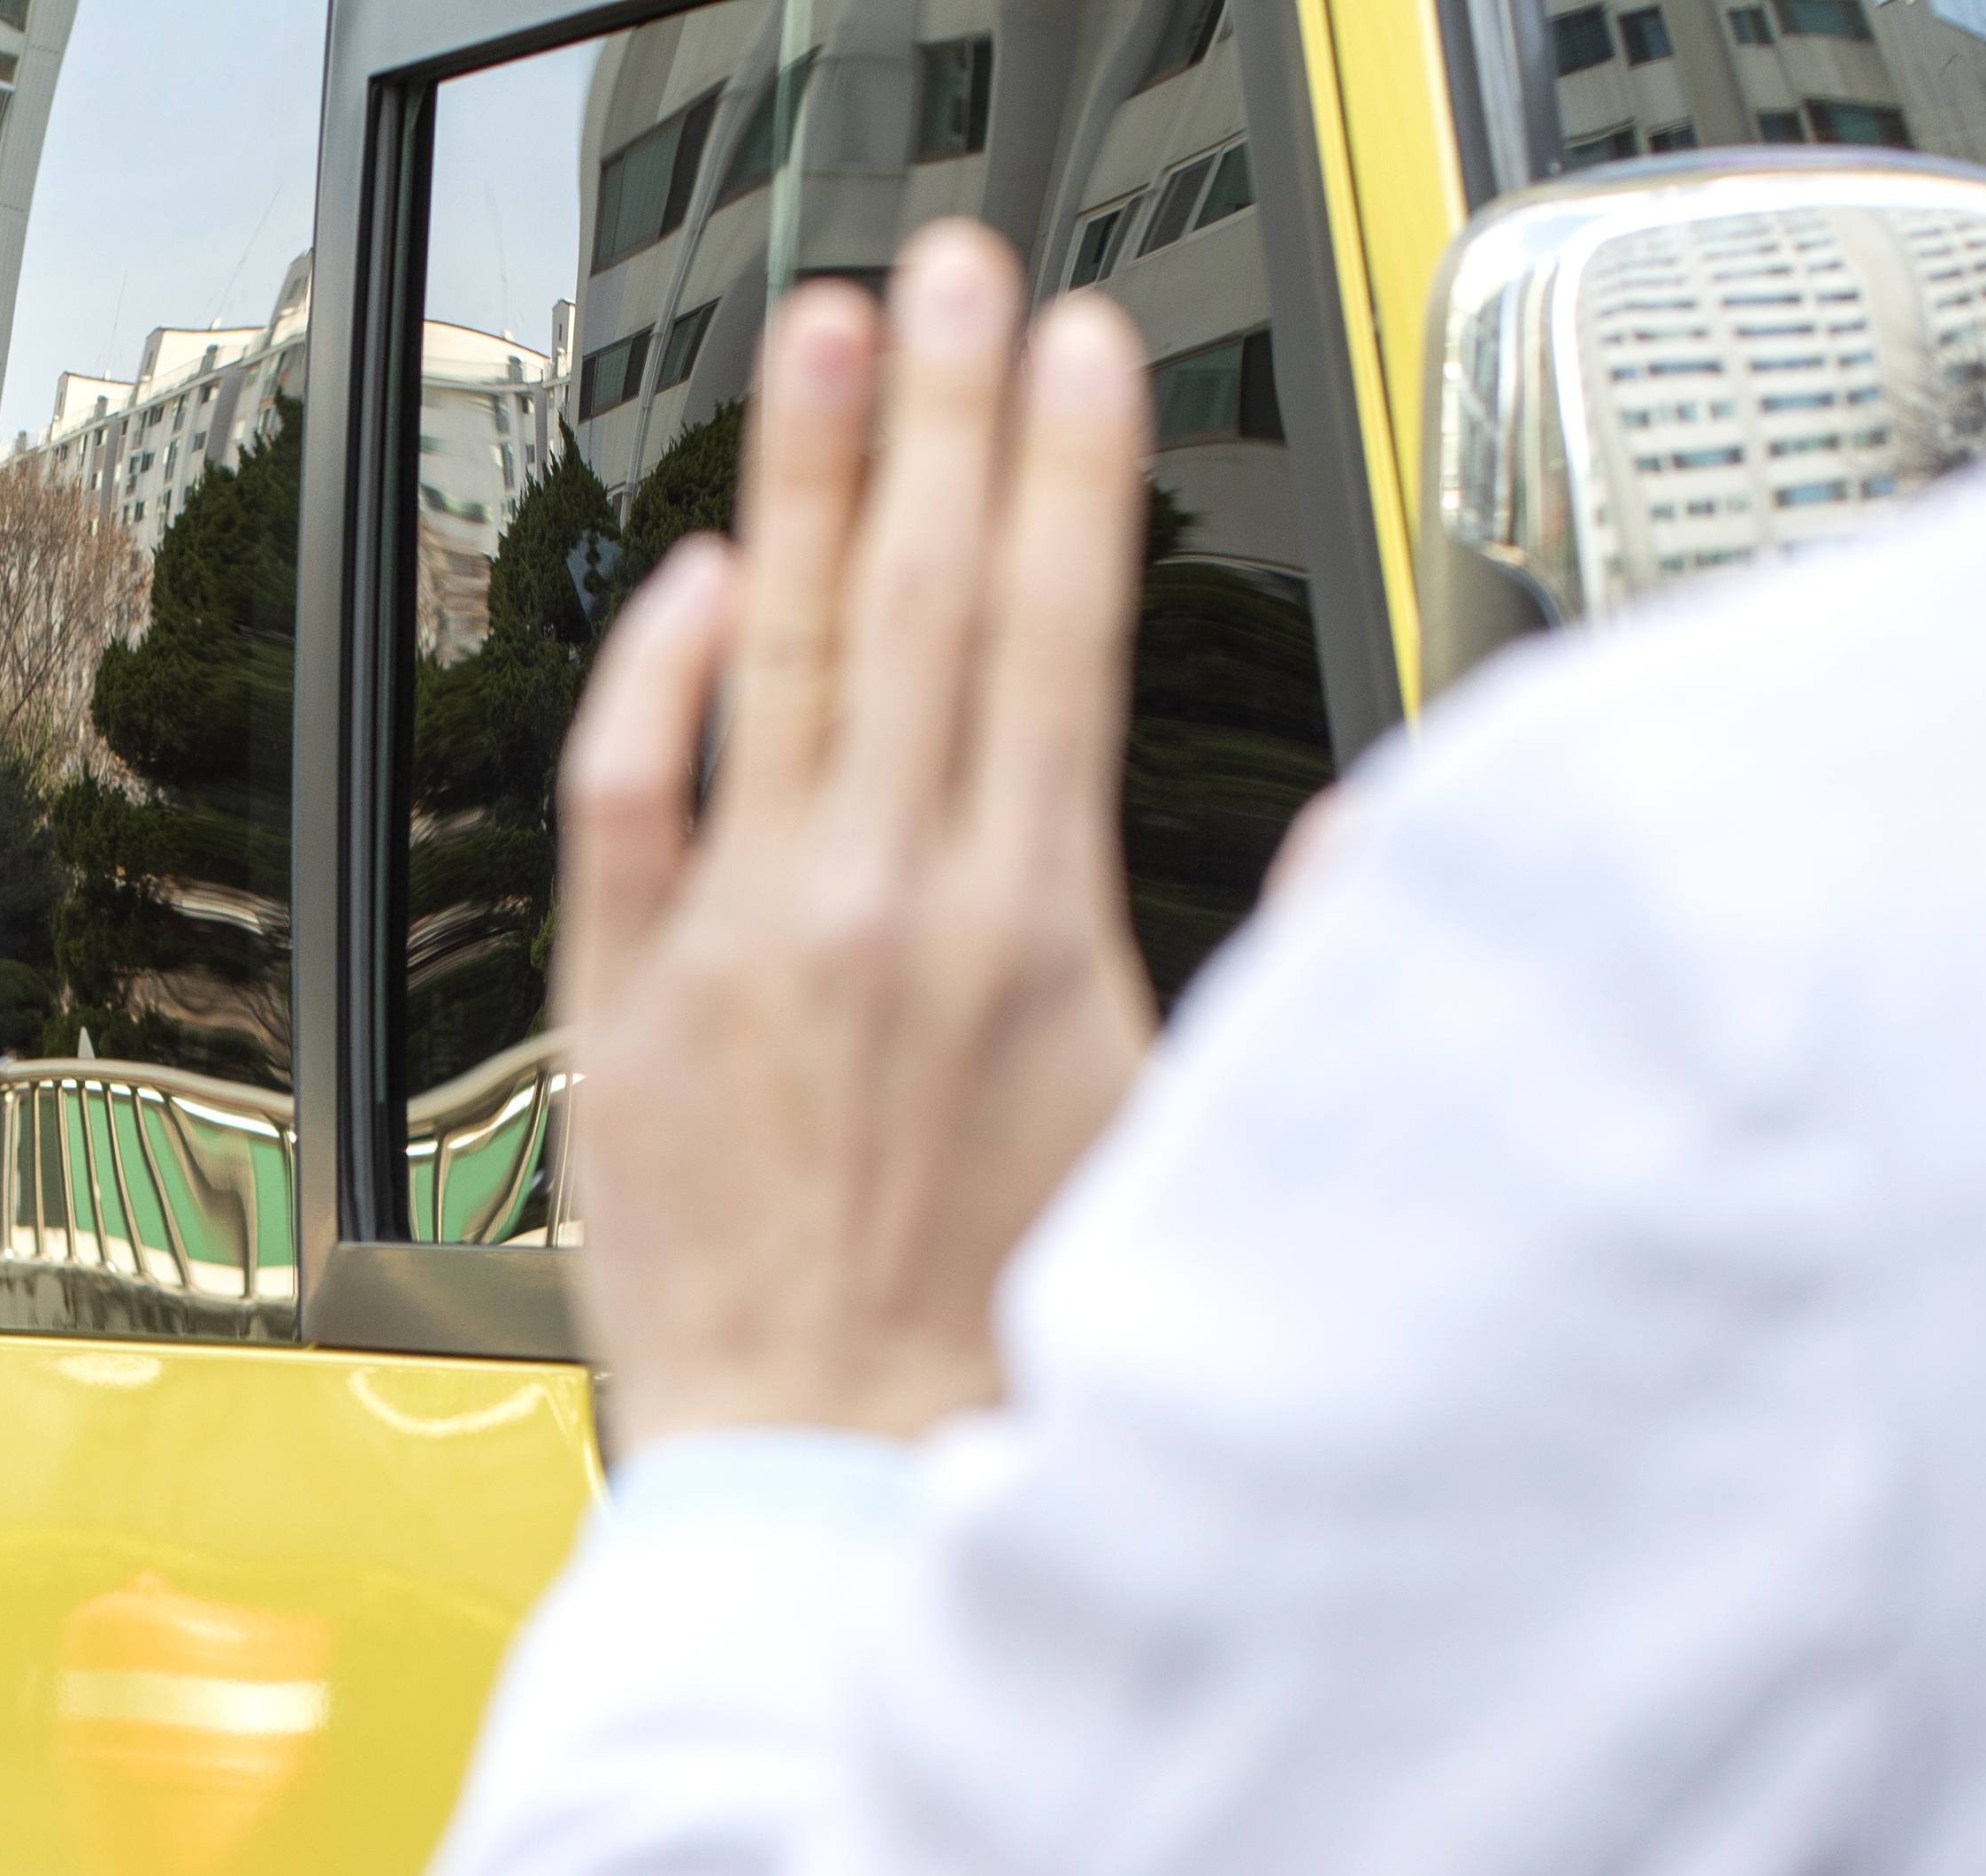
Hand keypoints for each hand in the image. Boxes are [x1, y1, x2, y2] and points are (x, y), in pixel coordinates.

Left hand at [555, 224, 1157, 1460]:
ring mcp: (741, 952)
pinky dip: (658, 676)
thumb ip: (1277, 965)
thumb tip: (1358, 825)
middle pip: (924, 598)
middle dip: (946, 412)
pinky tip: (695, 580)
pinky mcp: (627, 1019)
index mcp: (1033, 934)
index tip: (1080, 352)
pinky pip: (627, 802)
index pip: (1057, 631)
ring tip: (822, 343)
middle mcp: (882, 913)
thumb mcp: (1201, 1146)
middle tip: (952, 272)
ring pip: (776, 657)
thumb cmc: (1011, 1353)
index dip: (1070, 467)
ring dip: (803, 480)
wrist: (843, 1493)